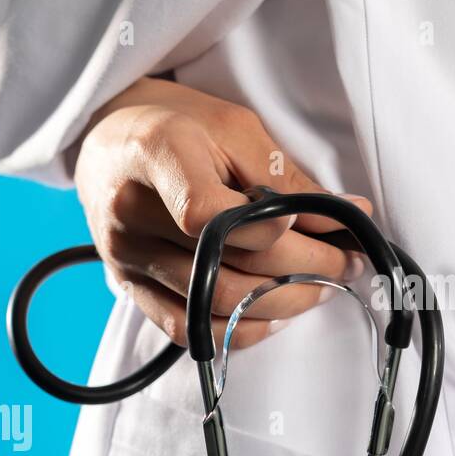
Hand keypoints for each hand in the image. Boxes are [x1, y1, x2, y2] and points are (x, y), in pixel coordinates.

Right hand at [73, 77, 371, 348]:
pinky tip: (268, 314)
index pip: (210, 213)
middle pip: (223, 264)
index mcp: (156, 154)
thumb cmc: (176, 124)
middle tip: (344, 263)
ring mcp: (127, 255)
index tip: (327, 226)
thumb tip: (346, 217)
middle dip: (303, 269)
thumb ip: (284, 176)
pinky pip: (185, 330)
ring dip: (279, 303)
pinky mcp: (128, 285)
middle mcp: (131, 211)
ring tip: (317, 287)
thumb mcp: (233, 127)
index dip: (274, 229)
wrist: (108, 140)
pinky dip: (235, 331)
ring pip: (212, 303)